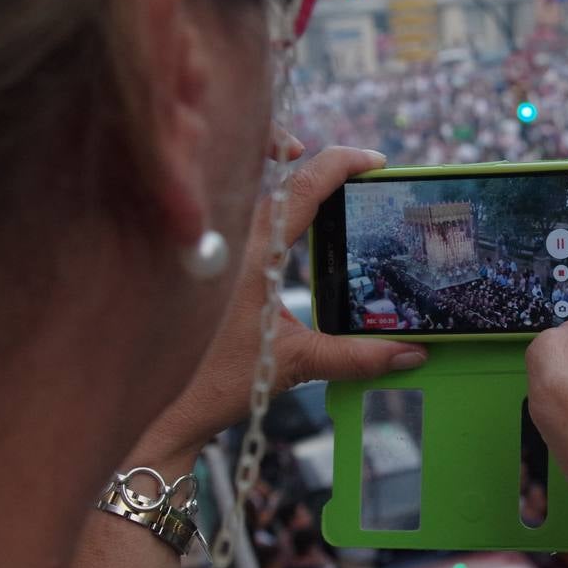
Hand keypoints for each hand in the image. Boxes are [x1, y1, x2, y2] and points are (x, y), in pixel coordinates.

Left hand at [130, 147, 426, 469]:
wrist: (156, 407)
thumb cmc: (213, 382)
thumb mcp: (295, 364)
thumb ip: (358, 356)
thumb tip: (411, 353)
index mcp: (255, 253)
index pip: (303, 185)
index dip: (342, 164)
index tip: (375, 162)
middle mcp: (230, 238)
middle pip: (274, 174)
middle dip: (313, 160)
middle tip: (354, 173)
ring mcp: (213, 246)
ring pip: (253, 190)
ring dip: (289, 181)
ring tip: (327, 189)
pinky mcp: (203, 261)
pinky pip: (237, 213)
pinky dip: (264, 204)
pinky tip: (286, 225)